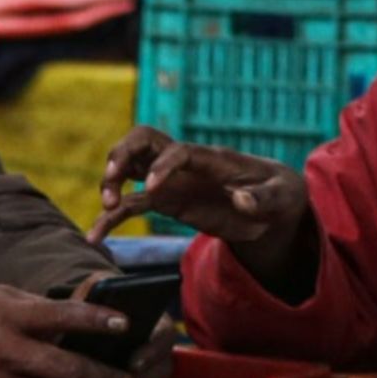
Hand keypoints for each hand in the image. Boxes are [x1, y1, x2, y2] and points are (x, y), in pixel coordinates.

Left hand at [81, 273, 181, 377]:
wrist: (84, 324)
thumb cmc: (93, 303)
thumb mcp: (95, 288)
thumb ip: (97, 290)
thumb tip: (96, 295)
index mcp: (155, 326)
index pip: (166, 338)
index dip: (152, 352)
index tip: (133, 363)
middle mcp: (157, 356)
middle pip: (160, 375)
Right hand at [99, 127, 309, 263]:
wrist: (272, 205)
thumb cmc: (278, 194)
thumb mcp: (281, 197)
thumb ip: (262, 199)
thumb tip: (241, 201)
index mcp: (210, 158)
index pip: (177, 150)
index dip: (162, 165)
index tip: (153, 188)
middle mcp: (184, 164)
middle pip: (142, 140)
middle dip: (122, 155)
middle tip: (112, 181)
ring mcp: (171, 181)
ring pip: (130, 168)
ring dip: (111, 181)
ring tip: (106, 207)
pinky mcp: (166, 201)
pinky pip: (131, 204)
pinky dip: (111, 218)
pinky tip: (95, 237)